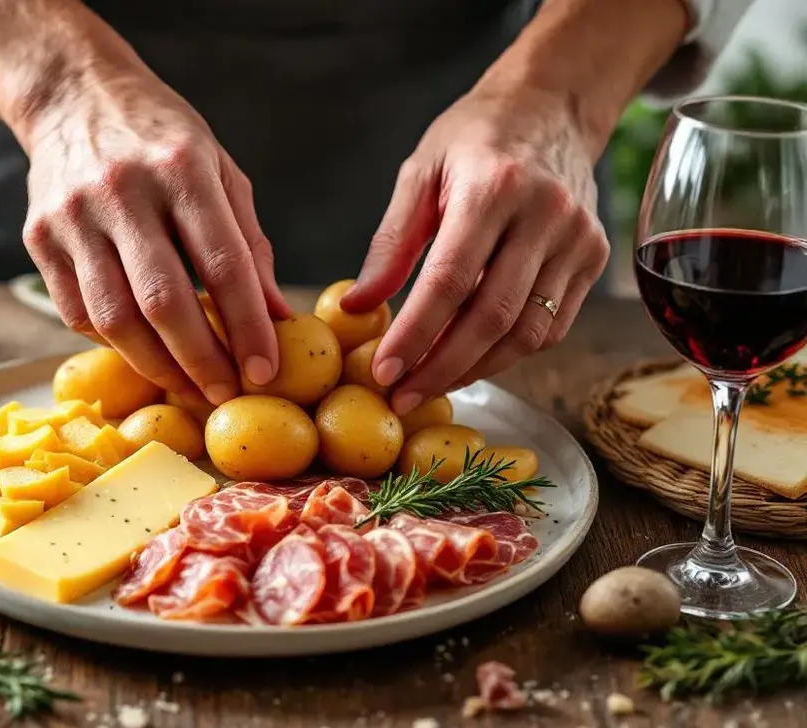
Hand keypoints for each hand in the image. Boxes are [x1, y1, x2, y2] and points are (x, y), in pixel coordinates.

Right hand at [21, 66, 288, 403]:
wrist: (74, 96)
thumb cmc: (162, 140)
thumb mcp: (221, 171)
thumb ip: (248, 244)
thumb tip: (278, 319)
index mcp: (181, 169)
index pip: (222, 265)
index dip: (247, 327)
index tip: (264, 371)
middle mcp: (122, 191)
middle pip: (163, 302)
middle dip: (201, 362)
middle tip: (226, 394)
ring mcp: (72, 216)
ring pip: (114, 318)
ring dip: (156, 366)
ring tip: (189, 386)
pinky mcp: (38, 237)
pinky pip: (77, 312)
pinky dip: (114, 343)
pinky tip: (143, 349)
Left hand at [343, 85, 610, 413]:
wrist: (550, 106)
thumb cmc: (474, 139)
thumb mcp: (418, 173)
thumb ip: (390, 244)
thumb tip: (356, 307)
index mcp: (493, 187)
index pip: (450, 281)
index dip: (415, 335)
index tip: (383, 372)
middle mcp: (545, 214)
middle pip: (492, 316)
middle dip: (442, 367)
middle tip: (401, 397)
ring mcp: (577, 238)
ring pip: (528, 331)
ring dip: (476, 369)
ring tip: (430, 385)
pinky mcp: (595, 257)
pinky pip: (552, 326)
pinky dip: (510, 353)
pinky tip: (472, 360)